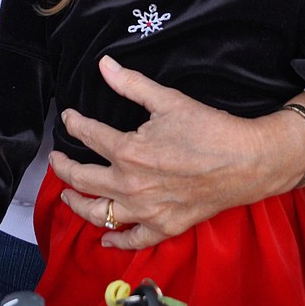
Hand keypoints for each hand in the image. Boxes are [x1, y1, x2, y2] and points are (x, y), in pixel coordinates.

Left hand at [50, 57, 304, 248]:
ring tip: (67, 196)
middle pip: (83, 179)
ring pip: (98, 213)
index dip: (74, 124)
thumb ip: (131, 84)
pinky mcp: (164, 226)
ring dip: (77, 205)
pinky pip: (133, 240)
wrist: (247, 161)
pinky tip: (105, 238)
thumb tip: (104, 64)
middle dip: (64, 167)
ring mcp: (145, 210)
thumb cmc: (210, 128)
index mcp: (127, 151)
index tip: (68, 118)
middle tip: (57, 160)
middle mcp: (129, 185)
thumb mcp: (168, 100)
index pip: (88, 136)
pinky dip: (116, 241)